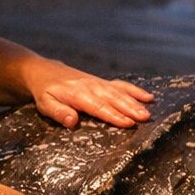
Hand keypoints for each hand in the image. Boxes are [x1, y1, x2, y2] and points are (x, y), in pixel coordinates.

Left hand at [32, 69, 153, 128]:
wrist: (45, 71)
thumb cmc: (45, 92)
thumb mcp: (45, 104)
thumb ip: (58, 112)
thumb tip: (72, 121)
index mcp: (78, 94)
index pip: (98, 107)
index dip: (114, 115)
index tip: (127, 123)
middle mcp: (91, 87)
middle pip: (113, 99)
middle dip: (129, 109)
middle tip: (144, 118)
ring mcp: (99, 83)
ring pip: (120, 93)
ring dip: (135, 102)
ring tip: (148, 112)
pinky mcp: (103, 82)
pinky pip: (121, 85)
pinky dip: (135, 91)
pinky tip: (149, 97)